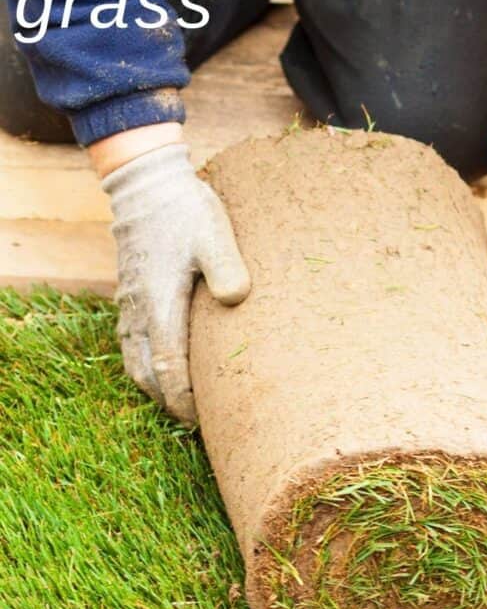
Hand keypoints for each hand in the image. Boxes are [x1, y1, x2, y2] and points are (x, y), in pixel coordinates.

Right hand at [102, 141, 249, 423]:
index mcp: (160, 305)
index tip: (206, 420)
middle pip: (147, 377)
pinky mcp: (129, 298)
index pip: (167, 370)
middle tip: (201, 423)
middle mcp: (139, 312)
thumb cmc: (186, 210)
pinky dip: (147, 368)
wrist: (146, 185)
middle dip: (171, 404)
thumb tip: (236, 299)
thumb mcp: (214, 232)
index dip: (185, 401)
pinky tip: (169, 370)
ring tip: (186, 404)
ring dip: (158, 388)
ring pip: (135, 365)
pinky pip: (132, 347)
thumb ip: (226, 266)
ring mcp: (130, 307)